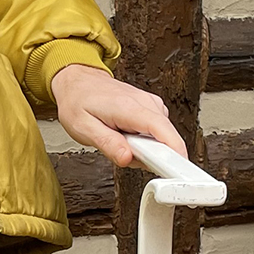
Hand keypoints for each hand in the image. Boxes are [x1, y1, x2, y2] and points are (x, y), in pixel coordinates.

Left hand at [51, 64, 185, 168]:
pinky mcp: (153, 108)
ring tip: (121, 143)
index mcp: (129, 107)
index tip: (176, 172)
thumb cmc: (78, 102)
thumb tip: (127, 159)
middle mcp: (146, 103)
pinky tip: (128, 138)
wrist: (78, 81)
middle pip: (167, 138)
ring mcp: (151, 104)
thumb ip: (107, 144)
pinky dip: (146, 142)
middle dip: (152, 157)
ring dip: (147, 150)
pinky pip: (158, 133)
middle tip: (124, 154)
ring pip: (163, 138)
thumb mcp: (83, 128)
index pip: (162, 131)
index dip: (174, 154)